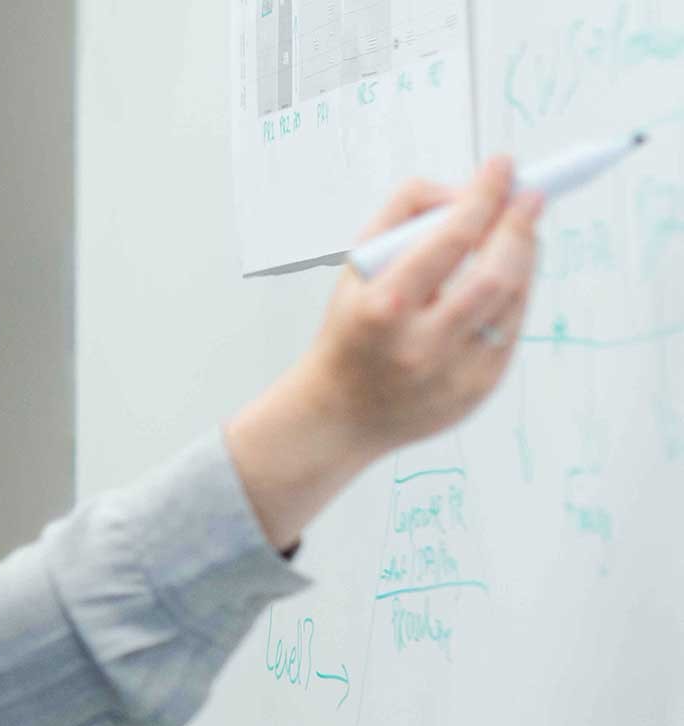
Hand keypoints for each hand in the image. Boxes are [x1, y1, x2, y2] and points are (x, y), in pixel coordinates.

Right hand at [301, 154, 543, 456]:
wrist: (339, 413)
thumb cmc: (351, 330)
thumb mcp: (355, 267)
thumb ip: (403, 215)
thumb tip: (464, 191)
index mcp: (385, 308)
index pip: (450, 240)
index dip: (484, 196)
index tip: (502, 167)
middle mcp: (422, 345)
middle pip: (496, 273)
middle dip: (520, 225)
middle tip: (530, 195)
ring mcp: (455, 372)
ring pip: (513, 299)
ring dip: (525, 255)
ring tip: (517, 231)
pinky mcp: (479, 388)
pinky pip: (513, 328)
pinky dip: (515, 293)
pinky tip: (505, 275)